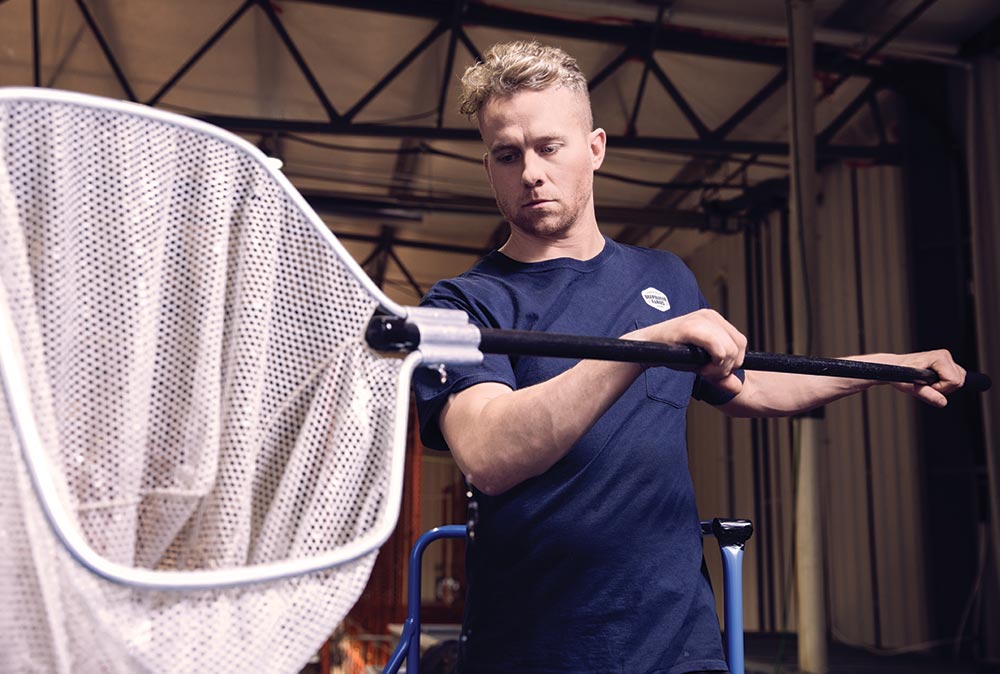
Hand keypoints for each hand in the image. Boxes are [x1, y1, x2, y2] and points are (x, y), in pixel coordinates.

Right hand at [625, 309, 746, 394]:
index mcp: (715, 320)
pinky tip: (700, 368)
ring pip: (731, 351)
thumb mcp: (702, 364)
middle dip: (727, 367)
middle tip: (706, 372)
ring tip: (701, 370)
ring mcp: (702, 319)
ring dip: (719, 368)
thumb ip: (721, 375)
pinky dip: (714, 365)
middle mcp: (711, 316)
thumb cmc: (673, 354)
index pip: (741, 343)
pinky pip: (719, 350)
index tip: (713, 369)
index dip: (732, 362)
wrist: (647, 348)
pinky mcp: (693, 327)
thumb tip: (737, 387)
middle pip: (739, 347)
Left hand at [877, 349, 966, 406]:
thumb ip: (928, 395)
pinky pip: (956, 378)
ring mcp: (946, 358)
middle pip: (959, 381)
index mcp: (939, 358)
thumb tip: (943, 402)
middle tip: (925, 385)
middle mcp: (945, 356)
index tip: (925, 386)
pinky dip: (945, 384)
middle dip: (943, 388)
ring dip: (944, 386)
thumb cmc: (899, 374)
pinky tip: (932, 381)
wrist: (893, 367)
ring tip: (927, 383)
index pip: (954, 381)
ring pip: (959, 380)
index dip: (940, 388)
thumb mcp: (912, 387)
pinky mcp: (946, 363)